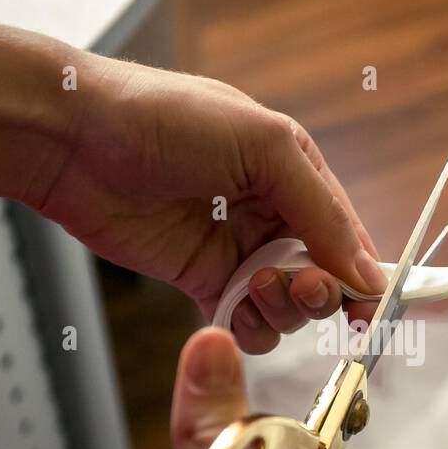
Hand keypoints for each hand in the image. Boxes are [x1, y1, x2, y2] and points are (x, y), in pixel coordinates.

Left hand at [0, 22, 384, 352]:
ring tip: (253, 286)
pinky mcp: (200, 278)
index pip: (348, 234)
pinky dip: (248, 327)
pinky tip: (234, 312)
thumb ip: (322, 211)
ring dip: (281, 309)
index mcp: (296, 172)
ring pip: (285, 306)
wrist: (76, 140)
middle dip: (319, 291)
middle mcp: (272, 212)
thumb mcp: (264, 146)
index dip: (363, 275)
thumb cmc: (168, 120)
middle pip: (322, 276)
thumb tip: (366, 272)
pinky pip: (244, 321)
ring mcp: (236, 248)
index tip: (371, 310)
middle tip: (299, 285)